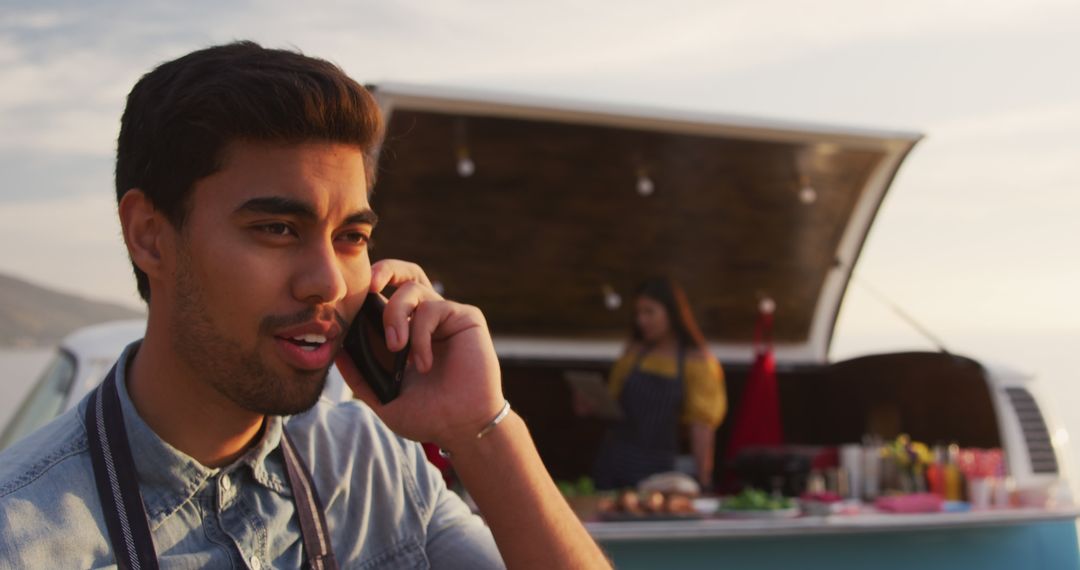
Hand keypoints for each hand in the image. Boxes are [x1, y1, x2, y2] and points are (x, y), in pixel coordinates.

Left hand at [336, 259, 504, 448]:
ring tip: (396, 348)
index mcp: (407, 333)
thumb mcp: (383, 398)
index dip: (369, 290)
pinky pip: (433, 308)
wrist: (462, 429)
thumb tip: (336, 351)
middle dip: (384, 270)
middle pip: (405, 274)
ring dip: (396, 315)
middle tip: (368, 286)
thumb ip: (359, 376)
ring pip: (413, 290)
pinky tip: (422, 363)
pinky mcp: (465, 317)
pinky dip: (420, 334)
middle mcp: (426, 319)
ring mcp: (446, 317)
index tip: (347, 301)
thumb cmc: (429, 415)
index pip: (386, 297)